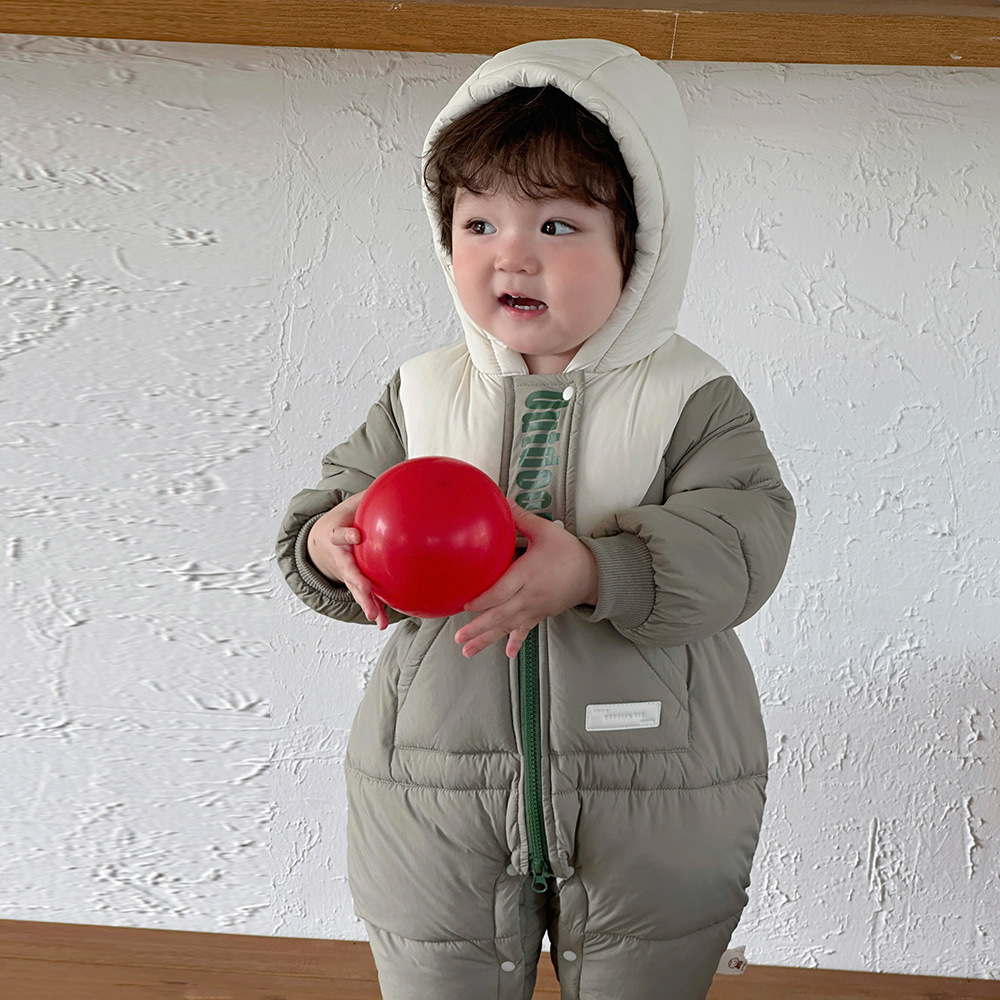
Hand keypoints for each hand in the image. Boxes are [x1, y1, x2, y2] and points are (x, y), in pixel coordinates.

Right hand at [306, 490, 387, 629]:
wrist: (318, 541)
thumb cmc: (342, 519)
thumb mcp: (350, 504)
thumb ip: (369, 496)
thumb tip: (398, 481)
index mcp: (337, 534)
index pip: (340, 533)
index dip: (347, 534)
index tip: (356, 535)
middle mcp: (339, 556)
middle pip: (347, 569)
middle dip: (355, 580)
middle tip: (365, 588)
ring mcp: (345, 572)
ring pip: (354, 588)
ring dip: (364, 602)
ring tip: (373, 616)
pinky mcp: (353, 583)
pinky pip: (363, 597)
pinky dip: (372, 609)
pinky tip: (381, 623)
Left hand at [454, 501, 598, 658]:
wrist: (594, 573)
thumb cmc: (569, 551)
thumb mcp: (545, 531)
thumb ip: (521, 518)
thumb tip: (503, 501)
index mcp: (528, 574)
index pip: (502, 590)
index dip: (484, 599)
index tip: (465, 604)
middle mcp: (530, 595)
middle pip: (501, 614)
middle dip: (478, 627)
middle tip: (459, 637)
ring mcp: (535, 608)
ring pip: (508, 626)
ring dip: (487, 639)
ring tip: (468, 650)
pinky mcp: (540, 614)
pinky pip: (526, 630)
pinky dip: (516, 641)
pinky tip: (508, 653)